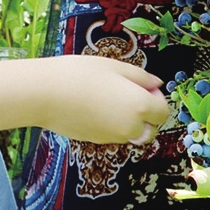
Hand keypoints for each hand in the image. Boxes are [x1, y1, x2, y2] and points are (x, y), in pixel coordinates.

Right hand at [38, 56, 169, 144]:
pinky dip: (114, 126)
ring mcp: (113, 138)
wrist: (46, 95)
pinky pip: (114, 136)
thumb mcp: (115, 67)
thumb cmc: (81, 74)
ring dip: (131, 121)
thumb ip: (141, 77)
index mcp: (140, 106)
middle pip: (151, 129)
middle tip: (130, 94)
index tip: (144, 86)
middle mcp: (130, 127)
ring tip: (110, 99)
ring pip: (132, 134)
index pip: (163, 112)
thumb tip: (157, 84)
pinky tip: (96, 107)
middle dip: (148, 116)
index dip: (157, 99)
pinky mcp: (96, 142)